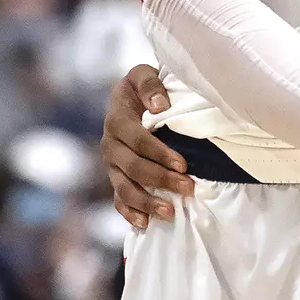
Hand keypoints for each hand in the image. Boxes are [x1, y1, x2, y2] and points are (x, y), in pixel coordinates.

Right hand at [101, 64, 192, 229]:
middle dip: (161, 180)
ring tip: (170, 213)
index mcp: (117, 119)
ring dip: (147, 202)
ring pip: (124, 189)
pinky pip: (118, 200)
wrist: (128, 96)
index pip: (137, 140)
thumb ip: (150, 86)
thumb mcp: (143, 74)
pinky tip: (145, 224)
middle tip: (189, 188)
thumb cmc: (143, 86)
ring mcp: (111, 165)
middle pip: (133, 168)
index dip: (160, 153)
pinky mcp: (115, 177)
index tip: (184, 165)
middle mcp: (110, 144)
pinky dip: (129, 213)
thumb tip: (160, 107)